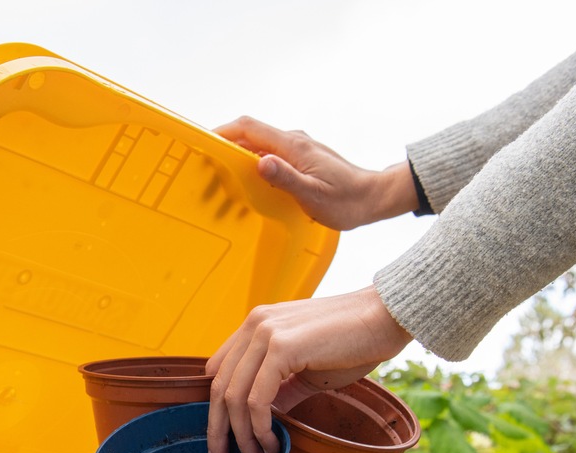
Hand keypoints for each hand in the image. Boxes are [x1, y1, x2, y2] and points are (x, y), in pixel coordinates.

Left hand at [206, 286, 411, 452]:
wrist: (386, 318)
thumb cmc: (353, 343)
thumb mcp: (307, 369)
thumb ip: (280, 389)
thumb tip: (264, 419)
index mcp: (256, 325)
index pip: (219, 371)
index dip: (215, 408)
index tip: (222, 438)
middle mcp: (254, 325)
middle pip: (218, 387)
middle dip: (217, 430)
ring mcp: (265, 333)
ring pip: (234, 397)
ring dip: (242, 436)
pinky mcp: (282, 346)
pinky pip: (258, 399)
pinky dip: (261, 429)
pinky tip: (273, 445)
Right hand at [215, 117, 418, 229]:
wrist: (372, 197)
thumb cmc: (346, 201)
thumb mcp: (313, 195)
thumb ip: (286, 179)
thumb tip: (261, 163)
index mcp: (293, 146)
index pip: (249, 128)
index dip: (223, 130)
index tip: (203, 140)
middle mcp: (293, 141)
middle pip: (250, 133)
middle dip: (224, 143)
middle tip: (206, 162)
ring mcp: (297, 148)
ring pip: (258, 143)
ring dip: (237, 153)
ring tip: (221, 173)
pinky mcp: (300, 157)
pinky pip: (269, 152)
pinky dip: (252, 160)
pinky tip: (248, 179)